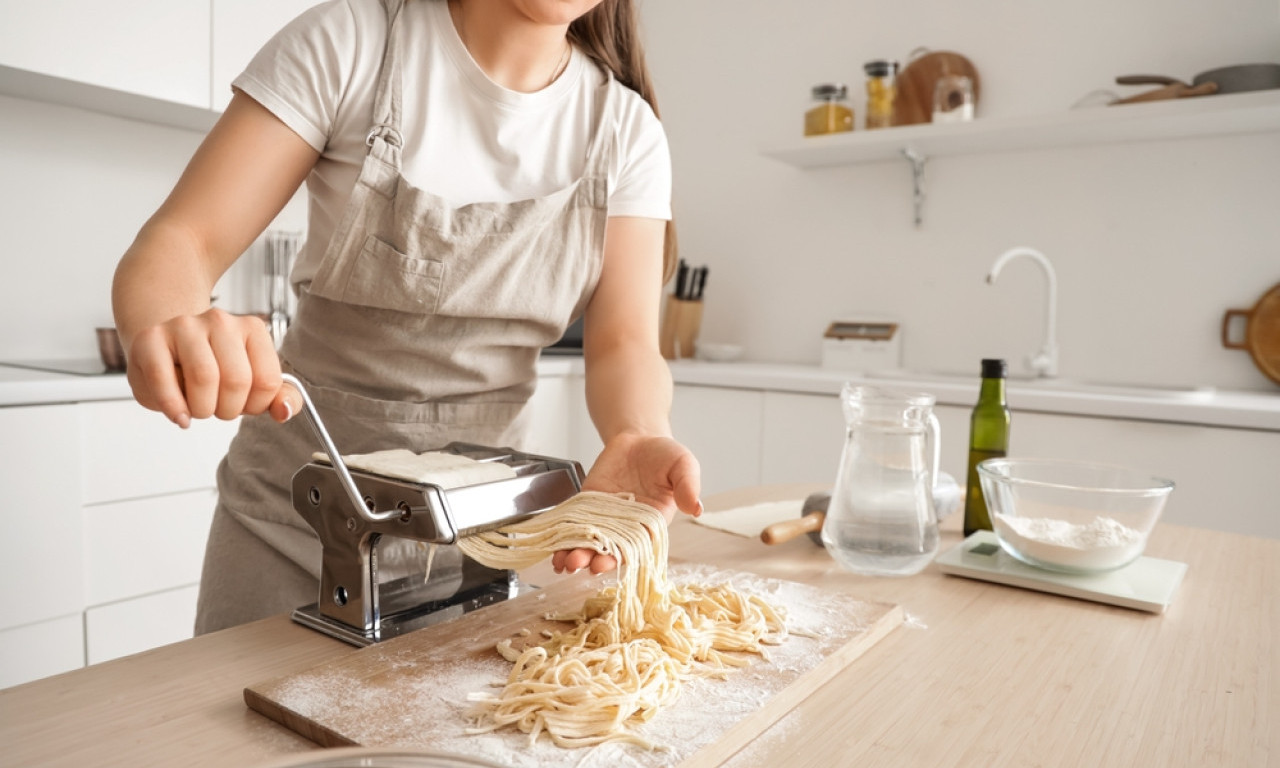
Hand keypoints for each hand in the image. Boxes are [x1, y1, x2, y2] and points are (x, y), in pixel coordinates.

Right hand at [125, 308, 298, 427]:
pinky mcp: (151, 339)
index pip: (268, 381)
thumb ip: (277, 397)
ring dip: (201, 409)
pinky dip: (173, 407)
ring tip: (196, 407)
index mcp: (252, 329)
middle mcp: (221, 321)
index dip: (255, 406)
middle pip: (237, 381)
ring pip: (204, 378)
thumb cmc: (212, 368)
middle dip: (227, 410)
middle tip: (216, 407)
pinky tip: (179, 416)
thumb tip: (283, 411)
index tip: (243, 405)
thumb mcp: (250, 383)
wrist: (166, 348)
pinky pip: (163, 379)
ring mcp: (185, 326)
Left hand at [551, 433, 701, 574]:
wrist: (639, 440)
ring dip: (575, 553)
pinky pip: (574, 526)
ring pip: (589, 543)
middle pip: (608, 550)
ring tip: (563, 561)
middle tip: (579, 563)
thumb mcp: (683, 464)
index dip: (620, 559)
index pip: (635, 548)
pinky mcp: (587, 508)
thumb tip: (697, 507)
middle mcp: (627, 528)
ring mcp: (604, 519)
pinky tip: (554, 550)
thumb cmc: (665, 456)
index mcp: (652, 524)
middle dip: (592, 559)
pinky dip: (563, 539)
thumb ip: (688, 485)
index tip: (605, 565)